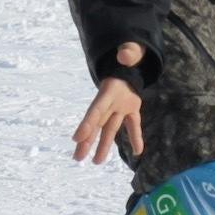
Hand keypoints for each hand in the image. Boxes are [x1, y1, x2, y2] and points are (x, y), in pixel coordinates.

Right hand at [71, 43, 145, 164]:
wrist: (130, 60)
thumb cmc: (127, 55)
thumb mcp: (129, 52)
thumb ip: (128, 53)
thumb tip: (125, 55)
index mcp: (109, 91)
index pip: (96, 110)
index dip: (87, 124)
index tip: (76, 138)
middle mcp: (111, 102)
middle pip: (97, 124)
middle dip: (87, 140)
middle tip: (77, 157)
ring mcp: (120, 106)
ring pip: (110, 129)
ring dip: (104, 145)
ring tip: (96, 162)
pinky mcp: (131, 108)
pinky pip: (133, 124)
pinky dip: (136, 137)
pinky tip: (138, 151)